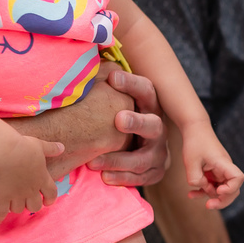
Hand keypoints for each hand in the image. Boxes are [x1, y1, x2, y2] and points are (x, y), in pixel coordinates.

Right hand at [0, 134, 62, 221]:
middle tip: (27, 202)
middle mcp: (31, 190)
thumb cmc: (24, 147)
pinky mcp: (2, 197)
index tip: (48, 202)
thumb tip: (62, 147)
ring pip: (18, 209)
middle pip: (35, 206)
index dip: (50, 199)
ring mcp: (16, 195)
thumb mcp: (40, 145)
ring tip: (12, 205)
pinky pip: (1, 211)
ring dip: (16, 208)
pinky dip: (0, 217)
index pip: (51, 193)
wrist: (6, 153)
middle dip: (32, 205)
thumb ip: (51, 149)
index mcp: (42, 178)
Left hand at [86, 69, 168, 186]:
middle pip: (152, 124)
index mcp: (150, 106)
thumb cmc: (117, 116)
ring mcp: (159, 151)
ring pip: (143, 158)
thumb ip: (105, 83)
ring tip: (93, 162)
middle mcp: (158, 127)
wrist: (140, 146)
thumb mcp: (116, 99)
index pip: (146, 90)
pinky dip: (123, 178)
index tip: (112, 78)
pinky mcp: (156, 171)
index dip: (132, 84)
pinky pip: (143, 177)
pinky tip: (104, 178)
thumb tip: (85, 64)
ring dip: (118, 160)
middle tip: (118, 120)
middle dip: (136, 123)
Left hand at [182, 130, 243, 208]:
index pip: (238, 178)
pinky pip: (212, 185)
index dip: (231, 189)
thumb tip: (201, 188)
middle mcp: (225, 168)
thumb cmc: (194, 142)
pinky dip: (203, 191)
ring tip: (193, 196)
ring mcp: (220, 171)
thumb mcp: (190, 162)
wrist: (195, 129)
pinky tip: (191, 194)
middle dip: (223, 200)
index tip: (217, 191)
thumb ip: (195, 179)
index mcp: (223, 163)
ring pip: (222, 189)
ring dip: (210, 197)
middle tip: (209, 205)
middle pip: (234, 189)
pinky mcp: (214, 172)